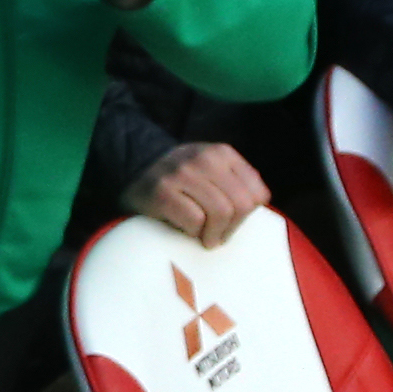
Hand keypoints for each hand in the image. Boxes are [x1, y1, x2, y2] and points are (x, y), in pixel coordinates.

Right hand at [127, 138, 267, 241]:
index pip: (257, 193)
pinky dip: (193, 232)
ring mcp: (182, 174)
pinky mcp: (162, 192)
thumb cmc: (181, 178)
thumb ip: (236, 181)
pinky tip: (185, 229)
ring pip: (220, 213)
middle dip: (232, 228)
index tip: (232, 221)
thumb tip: (256, 206)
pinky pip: (194, 221)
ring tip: (204, 237)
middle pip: (241, 205)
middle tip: (218, 236)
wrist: (135, 168)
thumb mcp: (212, 168)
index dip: (248, 214)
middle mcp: (204, 159)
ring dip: (214, 233)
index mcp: (223, 153)